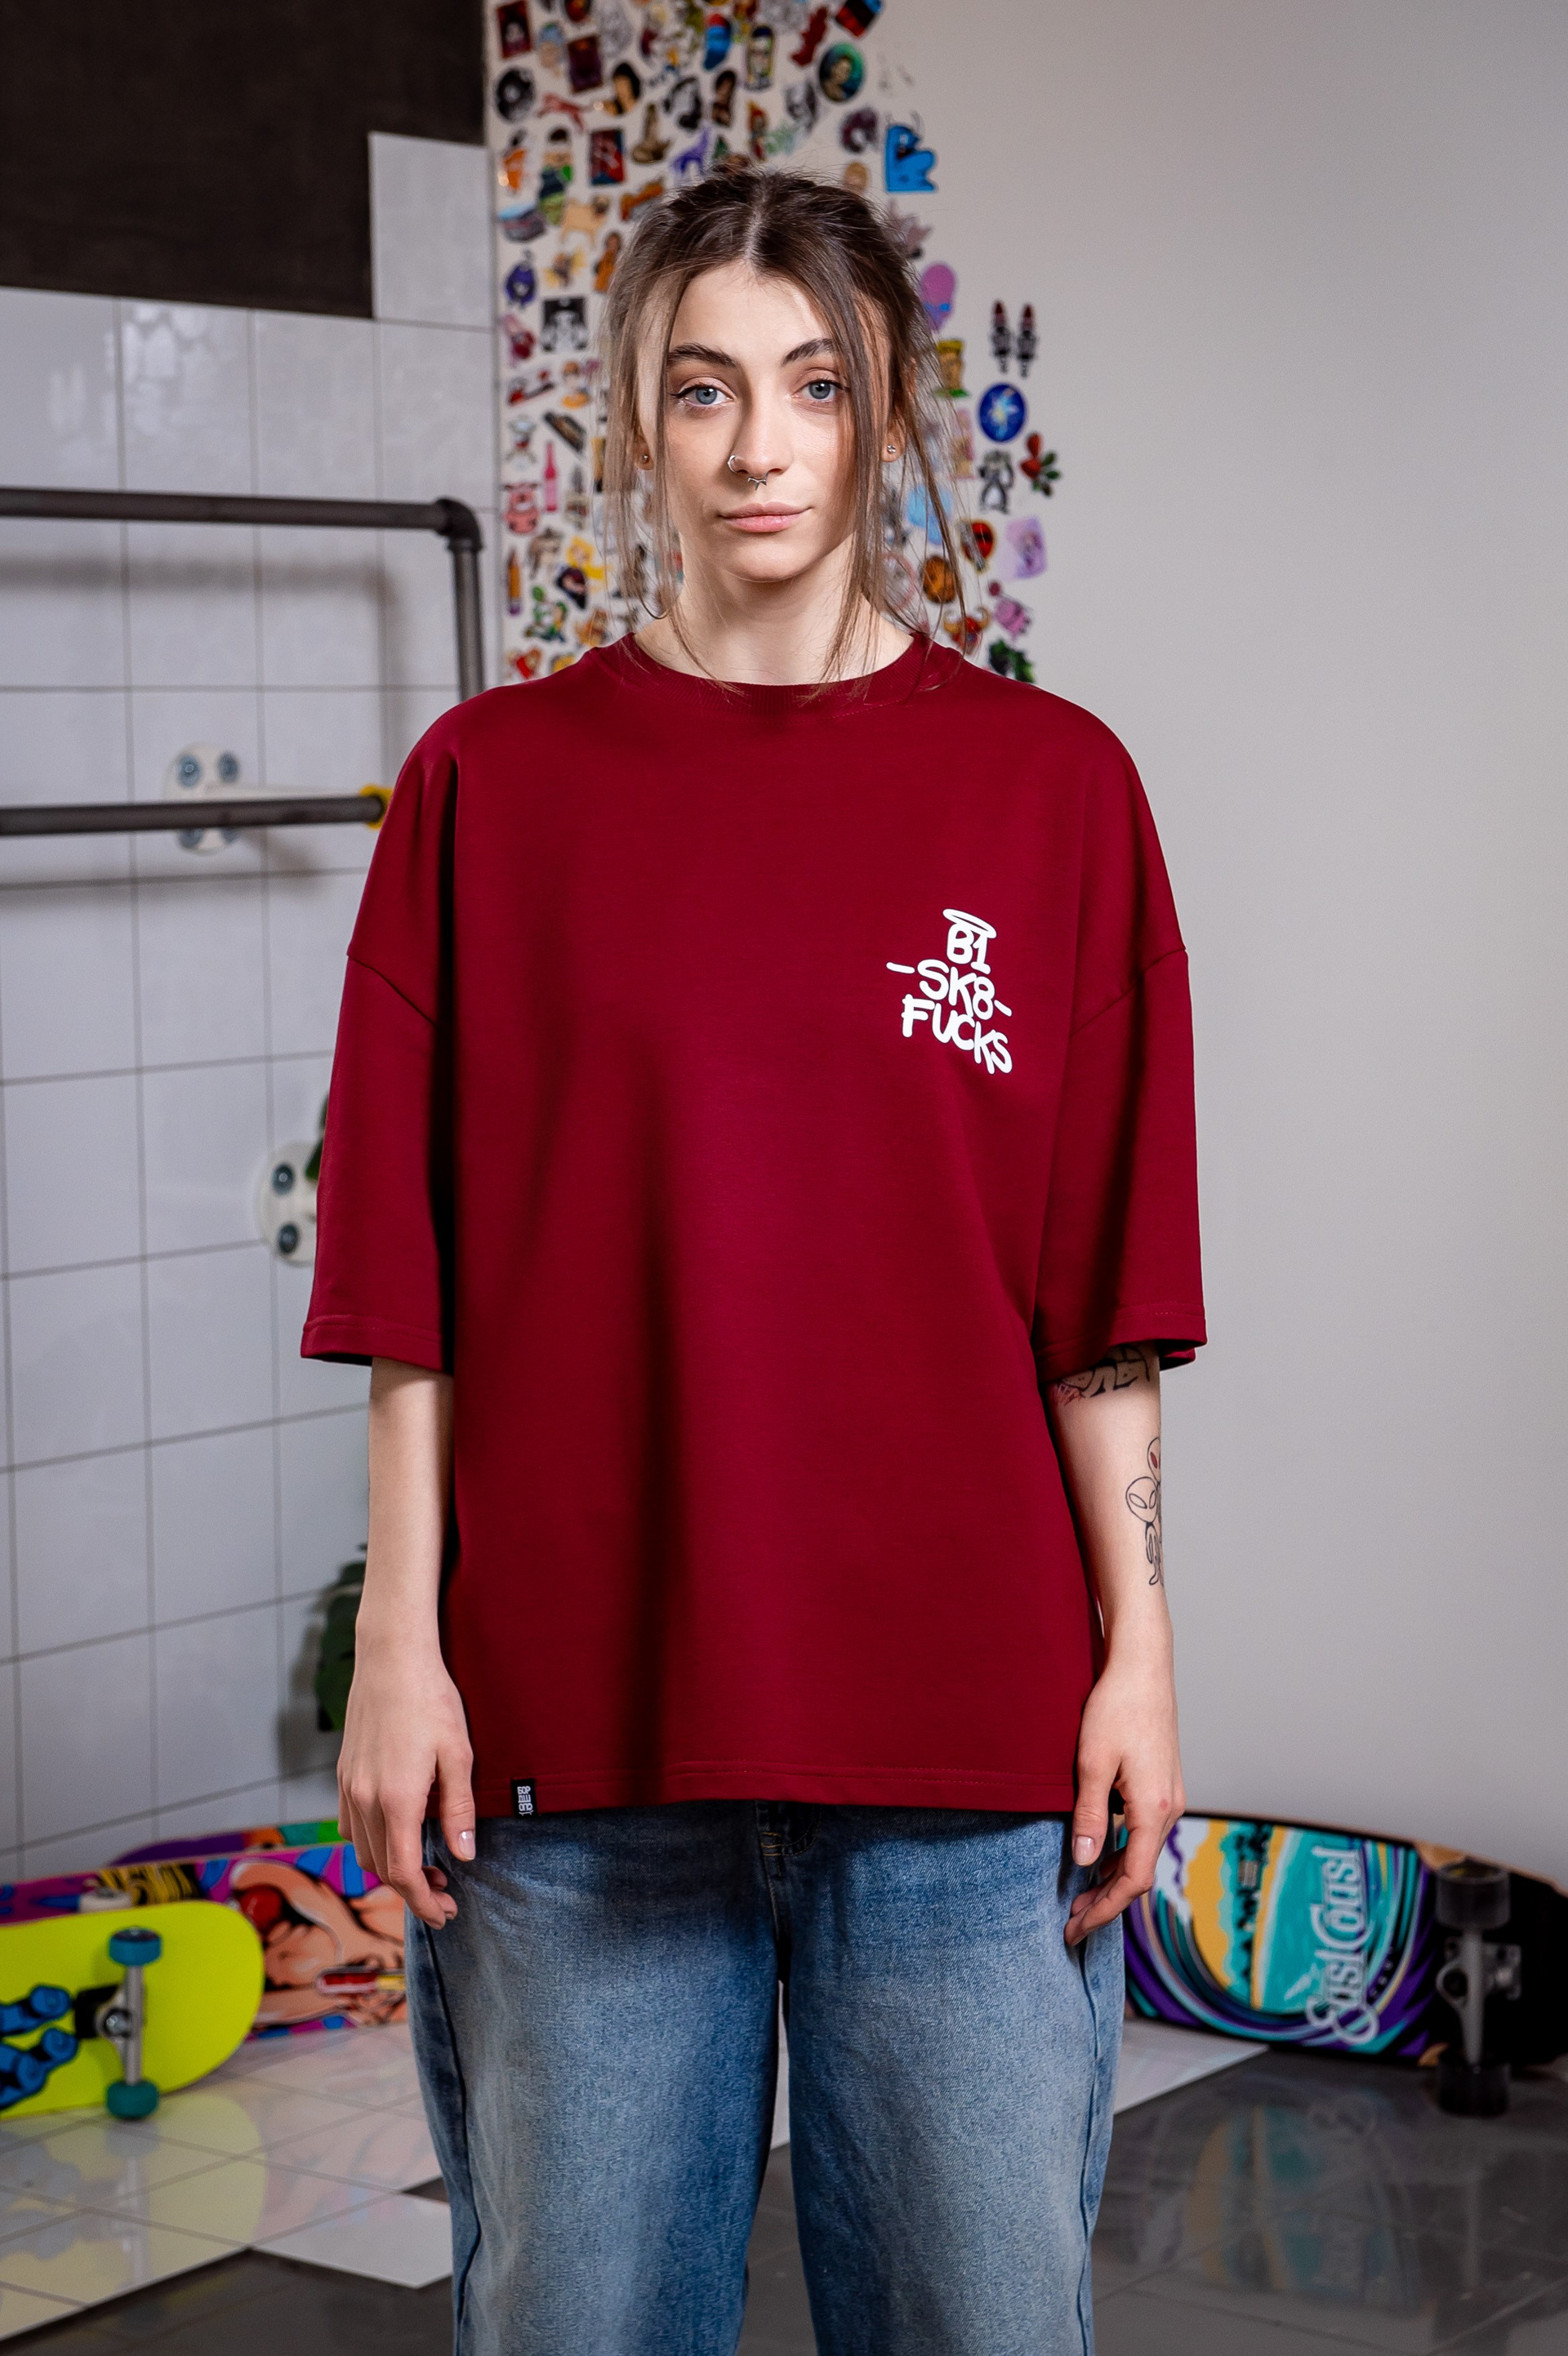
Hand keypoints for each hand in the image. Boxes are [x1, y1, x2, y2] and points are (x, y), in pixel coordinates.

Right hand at [337, 1640, 476, 1930]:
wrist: (391, 1658)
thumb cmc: (431, 1700)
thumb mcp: (459, 1754)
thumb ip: (459, 1809)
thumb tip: (463, 1855)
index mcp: (396, 1799)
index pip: (402, 1873)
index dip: (422, 1902)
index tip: (444, 1913)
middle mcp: (365, 1799)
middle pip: (380, 1869)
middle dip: (411, 1890)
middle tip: (444, 1894)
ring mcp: (349, 1786)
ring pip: (362, 1850)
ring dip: (389, 1868)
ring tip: (424, 1867)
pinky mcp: (344, 1774)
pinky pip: (351, 1825)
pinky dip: (371, 1842)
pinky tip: (397, 1832)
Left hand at [1064, 1645, 1183, 1946]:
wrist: (1143, 1667)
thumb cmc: (1116, 1709)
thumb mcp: (1092, 1763)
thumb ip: (1089, 1816)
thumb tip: (1083, 1863)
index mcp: (1154, 1810)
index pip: (1131, 1880)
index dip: (1103, 1910)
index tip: (1075, 1929)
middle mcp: (1170, 1809)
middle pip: (1139, 1872)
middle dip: (1106, 1901)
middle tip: (1072, 1921)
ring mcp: (1170, 1797)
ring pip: (1142, 1852)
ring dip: (1113, 1877)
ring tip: (1079, 1894)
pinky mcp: (1164, 1785)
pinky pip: (1144, 1832)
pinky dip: (1122, 1852)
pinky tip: (1099, 1853)